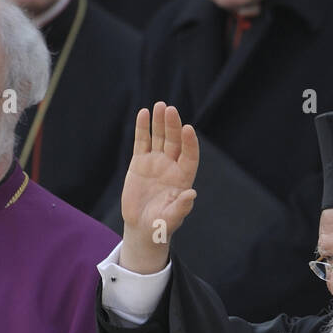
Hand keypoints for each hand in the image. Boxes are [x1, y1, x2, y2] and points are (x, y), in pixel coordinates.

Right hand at [119, 101, 198, 272]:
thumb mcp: (171, 219)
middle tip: (169, 110)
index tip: (188, 129)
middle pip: (174, 142)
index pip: (190, 155)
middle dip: (172, 126)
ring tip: (159, 106)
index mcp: (183, 178)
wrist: (143, 227)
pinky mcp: (140, 162)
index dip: (189, 143)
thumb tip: (192, 194)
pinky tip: (143, 113)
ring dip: (159, 122)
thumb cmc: (161, 225)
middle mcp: (172, 166)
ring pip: (159, 137)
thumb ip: (181, 207)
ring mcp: (156, 162)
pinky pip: (142, 142)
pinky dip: (143, 128)